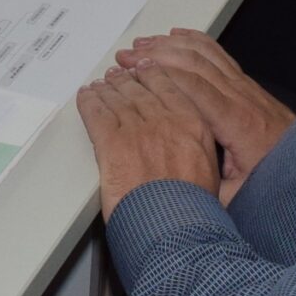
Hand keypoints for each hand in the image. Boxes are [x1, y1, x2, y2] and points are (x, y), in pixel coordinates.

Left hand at [78, 69, 221, 218]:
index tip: (145, 70)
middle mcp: (164, 119)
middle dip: (126, 80)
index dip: (152, 75)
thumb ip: (197, 146)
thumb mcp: (210, 169)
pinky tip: (85, 96)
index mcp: (192, 124)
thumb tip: (188, 145)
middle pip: (140, 89)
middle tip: (117, 75)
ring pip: (117, 98)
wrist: (175, 226)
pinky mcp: (112, 142)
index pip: (168, 87)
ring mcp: (137, 129)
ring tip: (100, 84)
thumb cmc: (193, 209)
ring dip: (106, 88)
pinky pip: (96, 113)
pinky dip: (89, 102)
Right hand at [113, 29, 294, 205]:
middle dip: (155, 54)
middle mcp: (241, 98)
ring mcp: (245, 87)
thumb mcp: (240, 196)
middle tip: (127, 57)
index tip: (135, 72)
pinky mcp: (247, 85)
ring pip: (204, 53)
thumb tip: (176, 189)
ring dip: (170, 45)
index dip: (162, 75)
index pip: (194, 87)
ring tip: (142, 45)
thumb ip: (208, 191)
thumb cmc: (278, 178)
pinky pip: (218, 53)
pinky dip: (195, 40)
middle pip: (194, 63)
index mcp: (237, 123)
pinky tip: (178, 36)